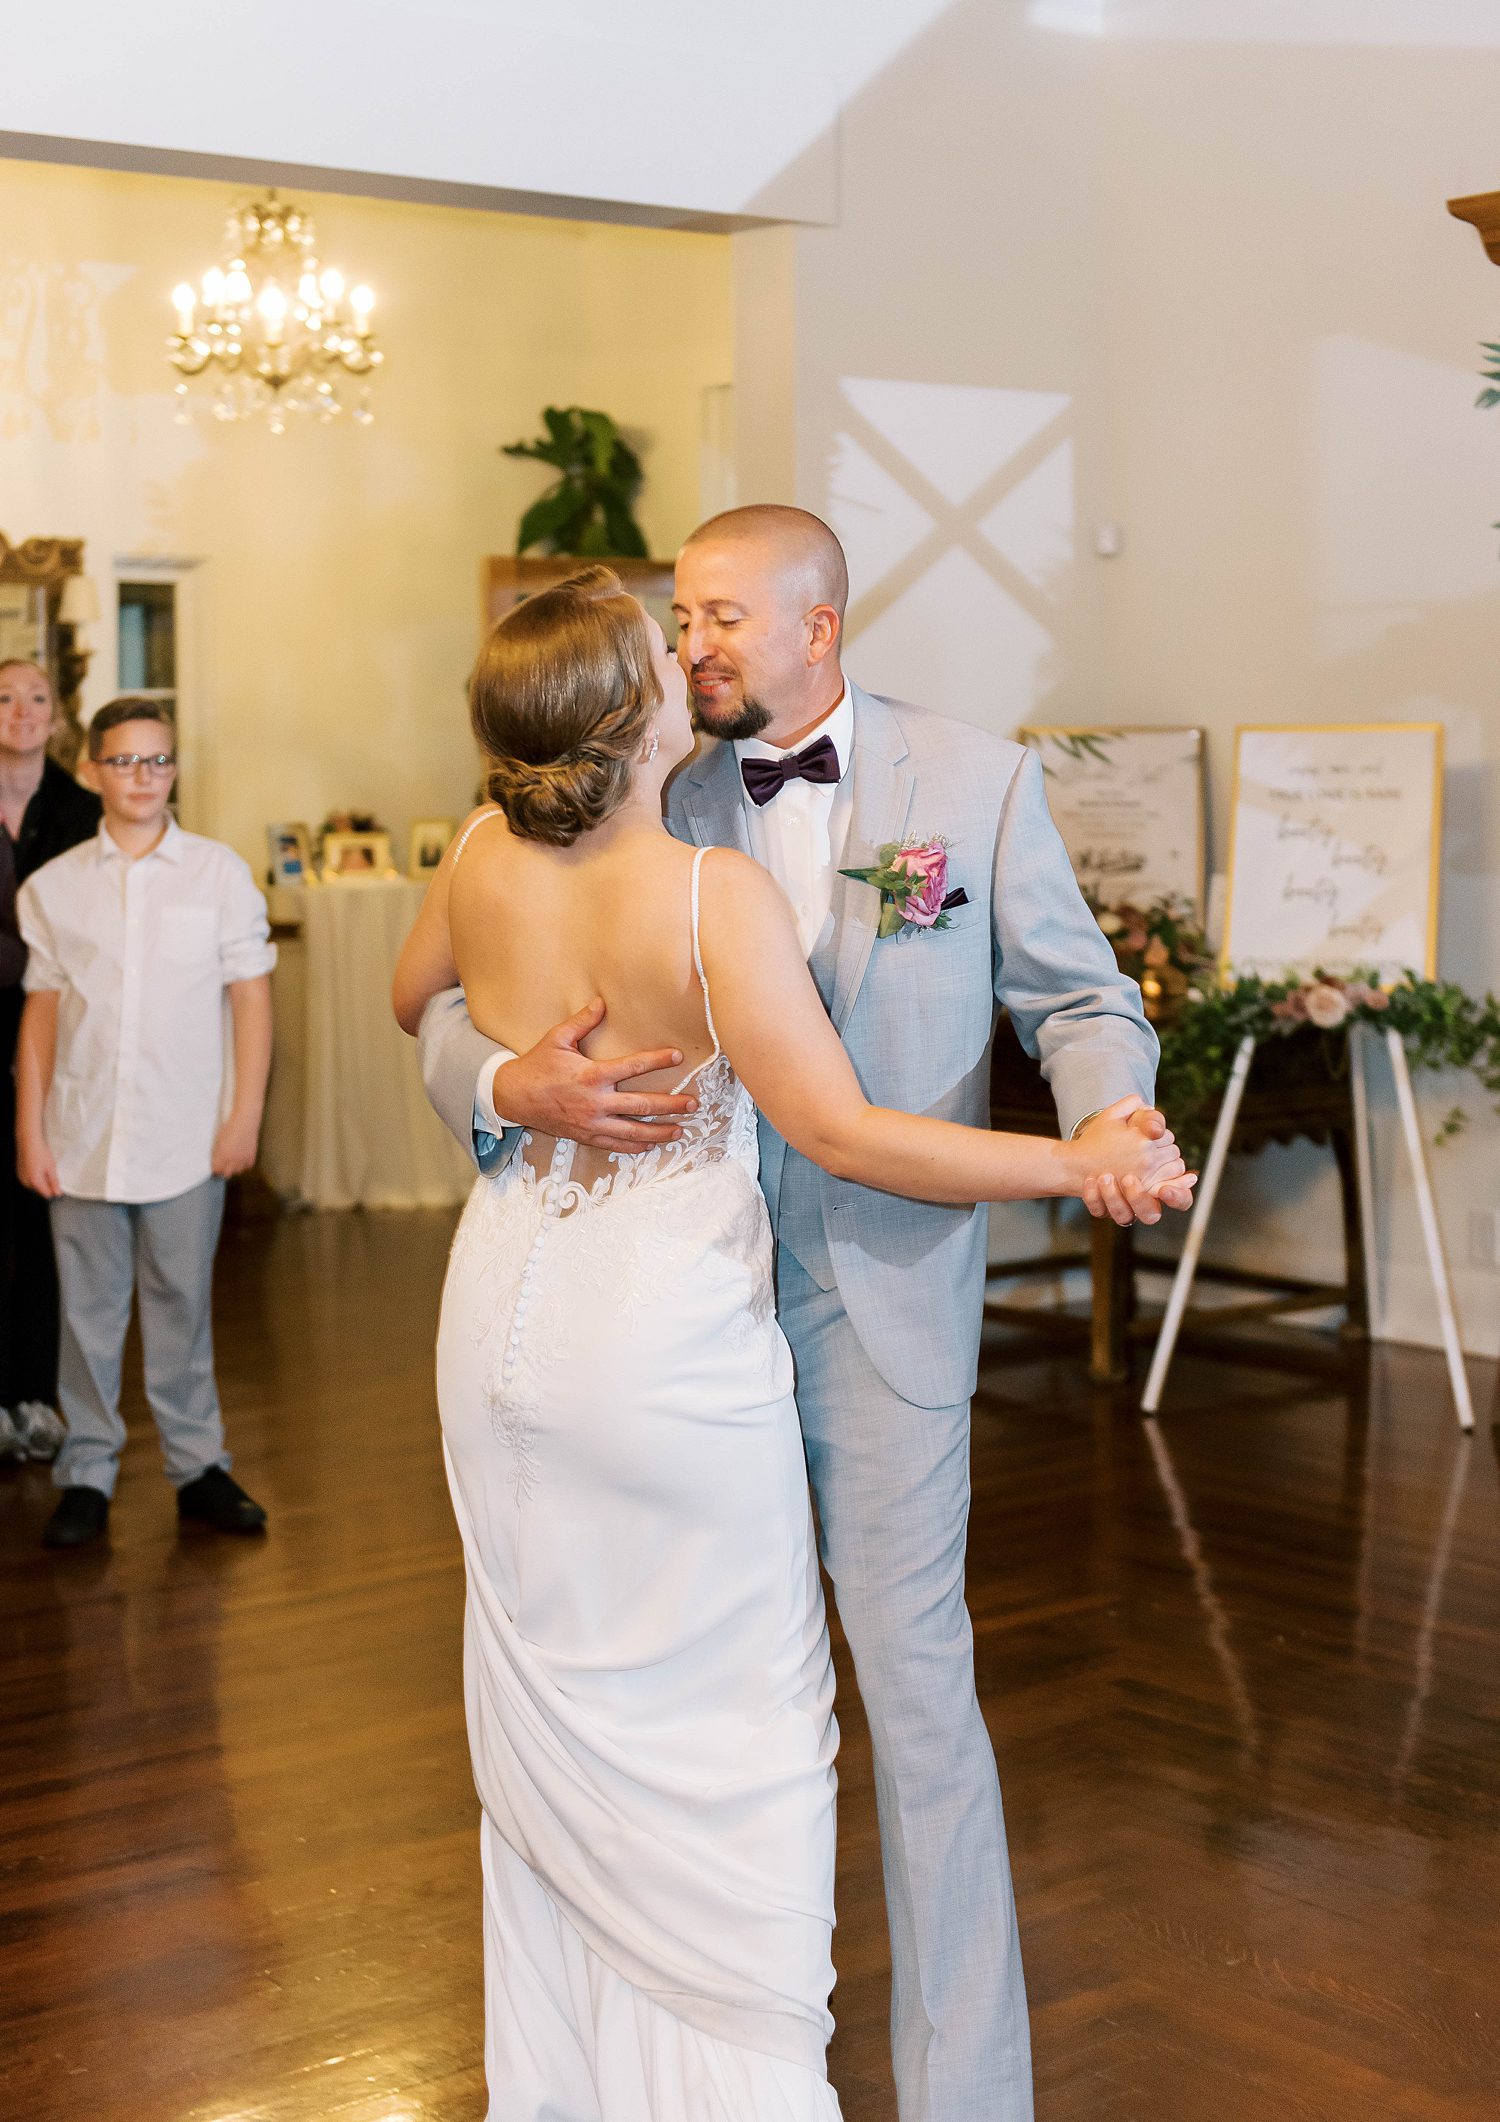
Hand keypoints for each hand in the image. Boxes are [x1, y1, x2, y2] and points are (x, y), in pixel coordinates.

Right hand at [17, 1134, 60, 1197]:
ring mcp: (21, 1177)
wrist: (28, 1141)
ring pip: (35, 1185)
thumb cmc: (40, 1152)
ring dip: (41, 1180)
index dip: (54, 1190)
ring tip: (44, 1167)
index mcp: (34, 1181)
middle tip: (51, 1172)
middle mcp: (26, 1181)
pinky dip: (35, 1176)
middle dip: (47, 1184)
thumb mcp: (51, 1167)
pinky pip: (29, 1179)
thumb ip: (54, 1182)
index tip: (58, 1184)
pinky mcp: (19, 1173)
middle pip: (40, 1190)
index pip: (46, 1194)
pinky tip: (38, 1166)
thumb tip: (58, 1193)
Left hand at [212, 1109, 262, 1177]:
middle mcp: (232, 1159)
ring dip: (235, 1168)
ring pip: (237, 1171)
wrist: (245, 1121)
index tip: (216, 1166)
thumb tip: (216, 1163)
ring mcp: (243, 1159)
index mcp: (221, 1155)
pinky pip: (247, 1167)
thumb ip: (217, 1153)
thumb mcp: (218, 1141)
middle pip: (227, 1174)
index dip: (216, 1168)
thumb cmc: (229, 1128)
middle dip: (224, 1170)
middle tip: (224, 1165)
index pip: (216, 1170)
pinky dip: (244, 1165)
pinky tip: (242, 1159)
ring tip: (234, 1161)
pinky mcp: (251, 1157)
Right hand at [492, 999, 698, 1152]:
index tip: (677, 1056)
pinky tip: (652, 1144)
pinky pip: (616, 1144)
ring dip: (660, 1131)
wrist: (512, 1097)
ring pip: (633, 1131)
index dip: (657, 1060)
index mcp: (592, 1075)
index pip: (633, 1066)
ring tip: (681, 1130)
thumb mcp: (556, 1039)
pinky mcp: (586, 1136)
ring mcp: (591, 1122)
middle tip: (693, 1104)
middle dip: (671, 1105)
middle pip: (642, 1106)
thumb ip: (582, 1022)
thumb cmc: (536, 1066)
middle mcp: (595, 1102)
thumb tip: (601, 1003)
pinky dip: (635, 1146)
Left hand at [1070, 1097, 1196, 1226]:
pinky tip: (1091, 1181)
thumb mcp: (1131, 1121)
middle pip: (1152, 1212)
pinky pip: (1100, 1211)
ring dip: (1116, 1199)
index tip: (1164, 1190)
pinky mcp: (1102, 1209)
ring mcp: (1122, 1206)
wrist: (1079, 1151)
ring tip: (1105, 1178)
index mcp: (1159, 1180)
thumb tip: (1158, 1131)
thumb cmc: (1112, 1136)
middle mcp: (1143, 1198)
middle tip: (1128, 1178)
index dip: (1177, 1197)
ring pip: (1126, 1218)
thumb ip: (1150, 1120)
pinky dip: (1094, 1198)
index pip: (1181, 1198)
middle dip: (1139, 1197)